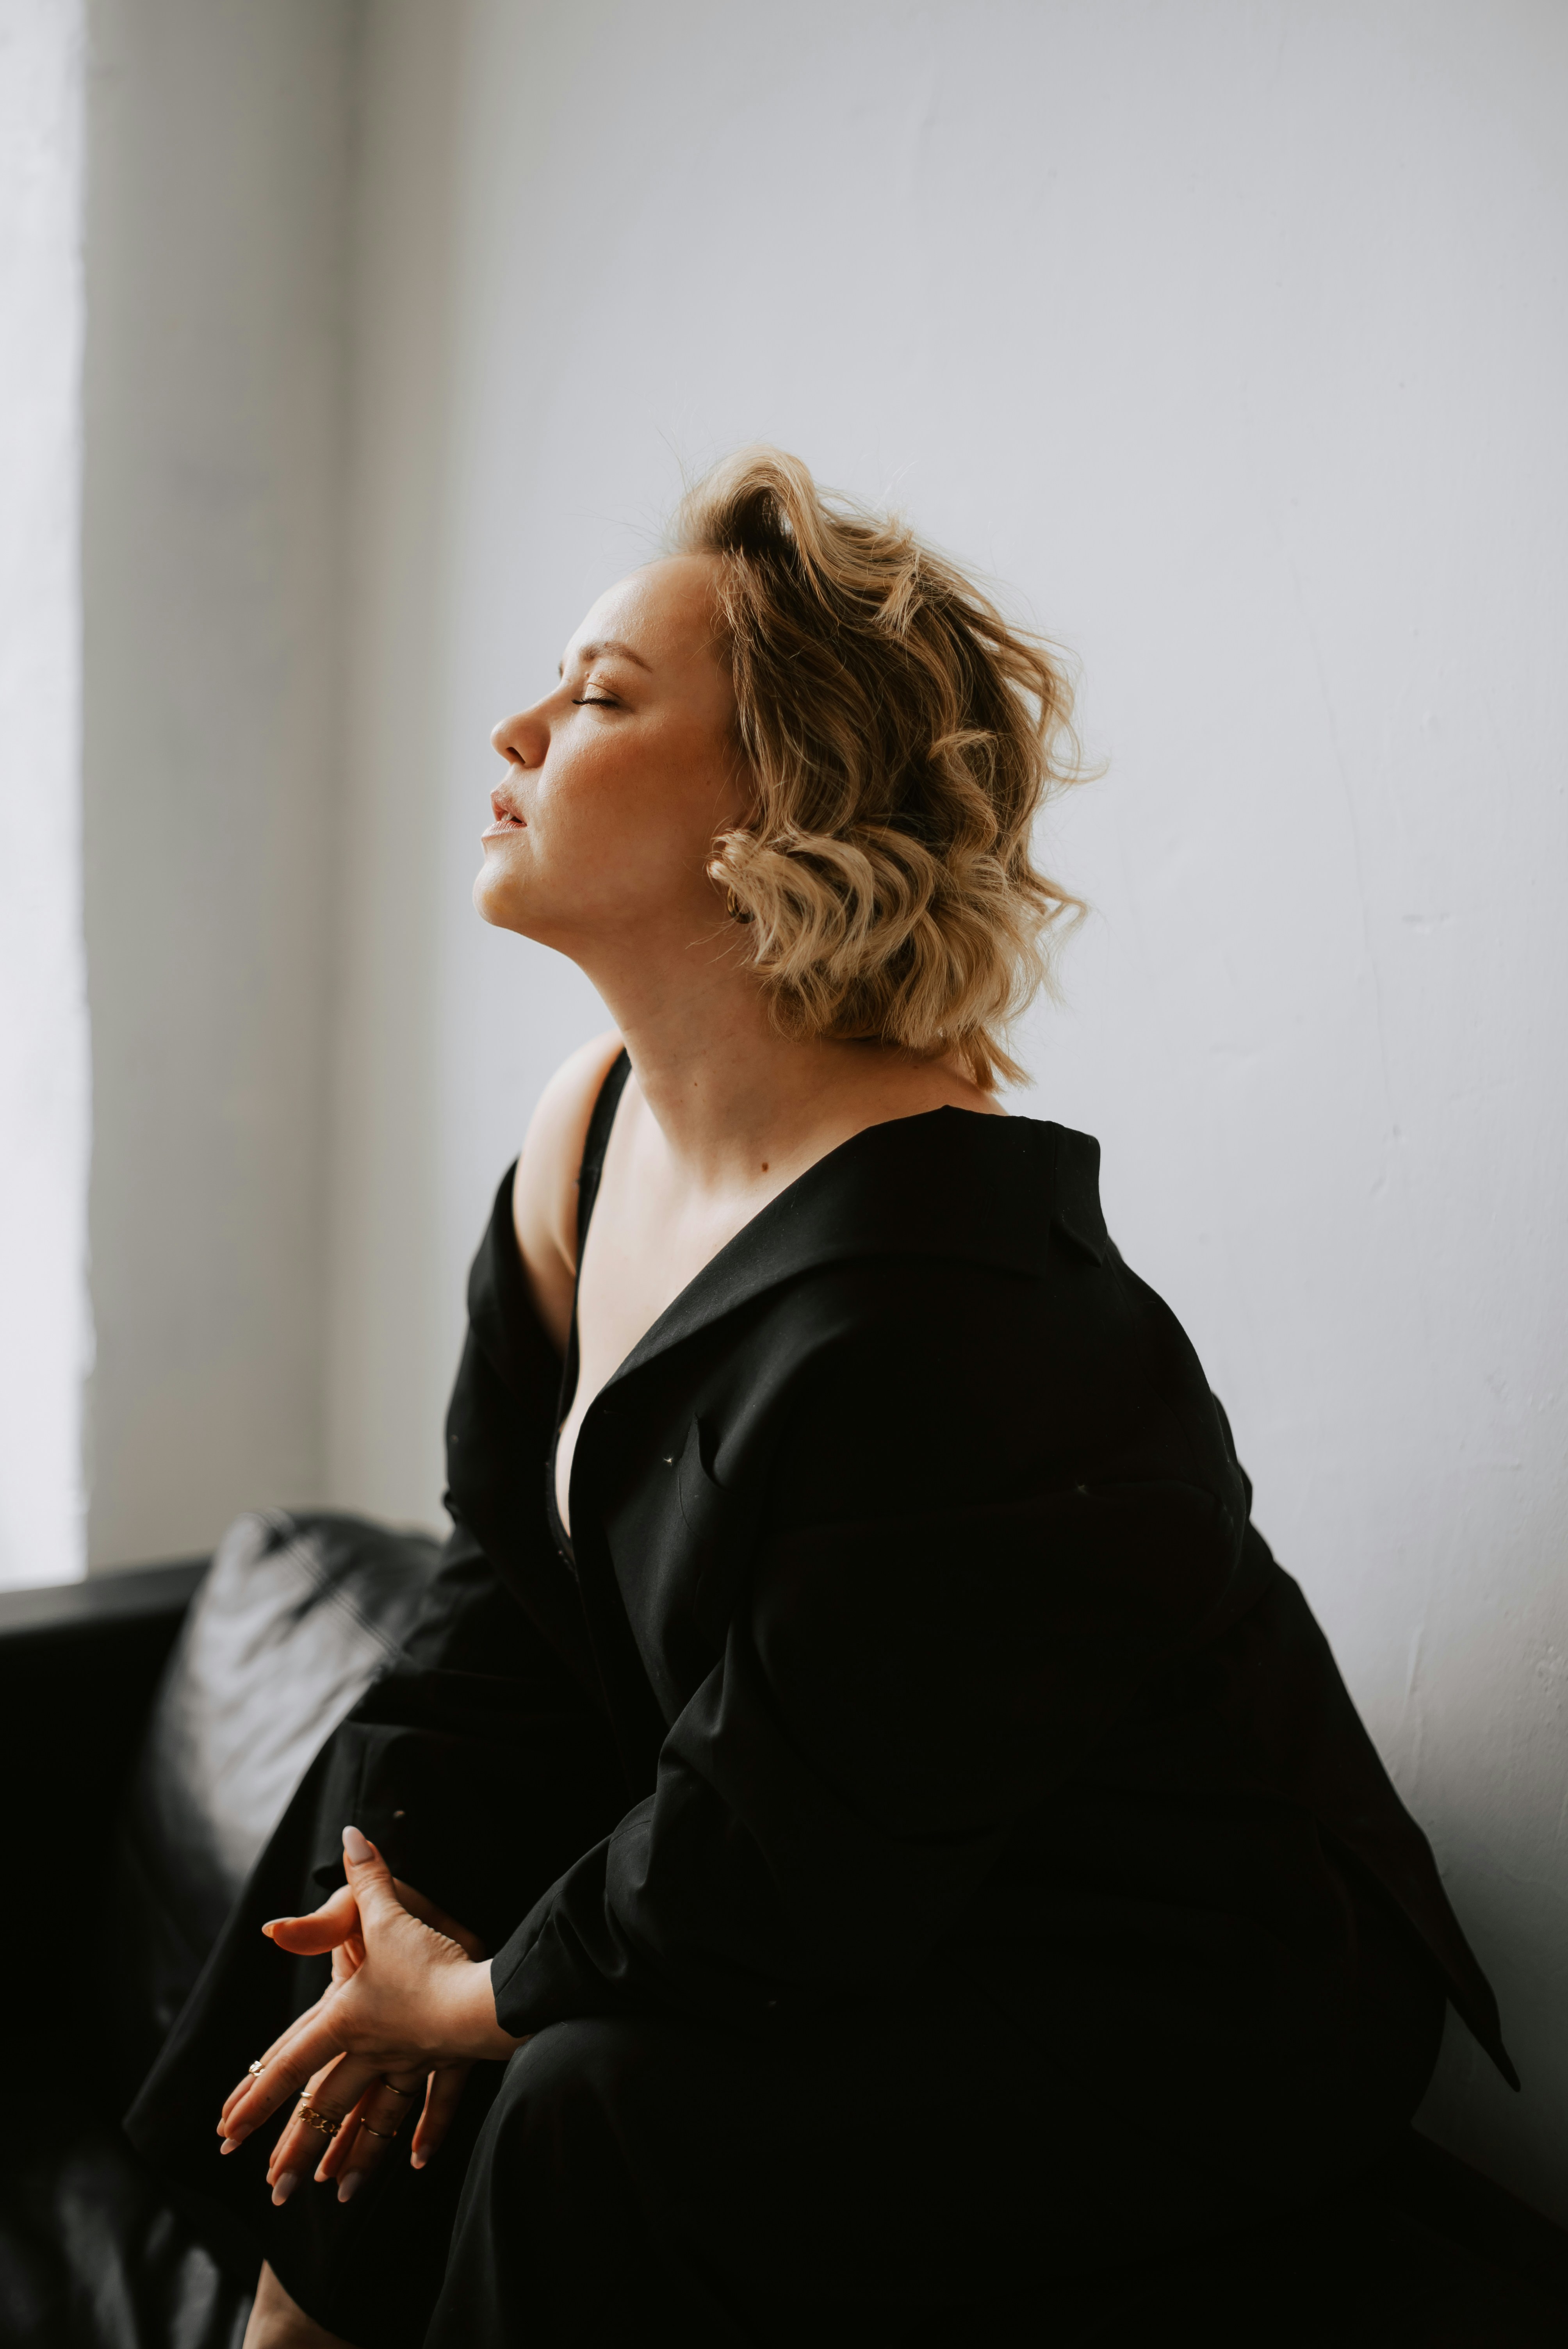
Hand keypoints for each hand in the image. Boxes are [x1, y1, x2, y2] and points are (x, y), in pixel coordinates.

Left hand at [217, 1827, 523, 2205]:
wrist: (486, 1987)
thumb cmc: (429, 1951)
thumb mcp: (386, 1911)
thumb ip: (365, 1878)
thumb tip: (348, 1836)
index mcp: (345, 2018)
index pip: (288, 2062)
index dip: (254, 2096)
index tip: (225, 2133)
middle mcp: (371, 2047)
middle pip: (326, 2103)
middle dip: (297, 2147)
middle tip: (273, 2189)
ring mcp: (409, 2059)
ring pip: (372, 2114)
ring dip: (353, 2154)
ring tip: (335, 2194)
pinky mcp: (446, 2057)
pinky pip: (432, 2100)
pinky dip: (424, 2131)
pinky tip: (414, 2162)